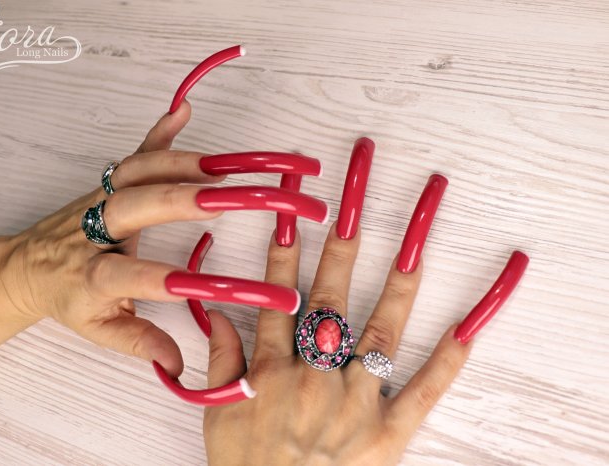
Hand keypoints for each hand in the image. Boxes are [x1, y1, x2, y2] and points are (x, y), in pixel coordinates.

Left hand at [0, 101, 225, 374]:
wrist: (28, 264)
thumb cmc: (67, 297)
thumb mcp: (98, 328)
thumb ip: (138, 342)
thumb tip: (177, 364)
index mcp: (92, 274)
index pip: (127, 276)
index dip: (161, 280)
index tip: (201, 284)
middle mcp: (94, 230)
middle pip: (131, 207)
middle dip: (176, 199)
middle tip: (222, 196)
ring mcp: (100, 200)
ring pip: (134, 173)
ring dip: (178, 164)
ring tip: (220, 166)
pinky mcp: (106, 183)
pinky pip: (133, 154)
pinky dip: (158, 132)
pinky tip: (181, 112)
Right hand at [201, 141, 527, 463]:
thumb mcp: (217, 418)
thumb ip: (221, 362)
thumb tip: (219, 312)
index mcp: (270, 374)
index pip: (279, 296)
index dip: (285, 249)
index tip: (293, 205)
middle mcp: (315, 378)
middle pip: (331, 296)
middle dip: (343, 236)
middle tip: (359, 186)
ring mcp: (356, 402)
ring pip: (382, 328)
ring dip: (402, 273)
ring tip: (421, 224)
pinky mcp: (390, 433)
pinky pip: (424, 389)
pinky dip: (451, 353)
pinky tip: (476, 317)